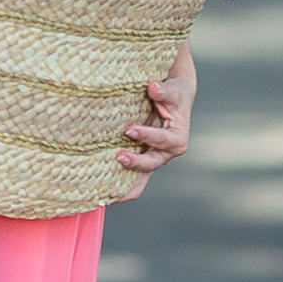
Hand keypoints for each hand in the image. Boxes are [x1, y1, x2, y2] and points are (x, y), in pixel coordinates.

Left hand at [120, 43, 196, 182]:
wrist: (174, 98)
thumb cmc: (174, 93)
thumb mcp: (173, 90)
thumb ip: (164, 91)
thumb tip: (153, 88)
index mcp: (177, 138)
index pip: (162, 140)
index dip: (147, 136)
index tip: (129, 131)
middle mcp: (166, 152)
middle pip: (151, 163)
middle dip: (136, 163)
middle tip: (118, 157)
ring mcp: (153, 157)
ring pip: (141, 177)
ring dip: (126, 183)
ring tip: (108, 191)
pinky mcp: (142, 158)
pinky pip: (132, 177)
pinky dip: (121, 185)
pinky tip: (105, 193)